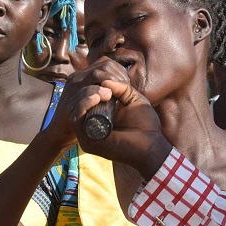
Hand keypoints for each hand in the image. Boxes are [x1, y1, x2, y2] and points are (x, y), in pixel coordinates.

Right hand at [64, 57, 169, 175]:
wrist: (151, 146)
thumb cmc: (145, 125)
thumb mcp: (133, 99)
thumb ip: (122, 87)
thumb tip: (105, 81)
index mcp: (101, 113)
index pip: (87, 95)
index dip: (93, 83)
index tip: (107, 79)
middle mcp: (92, 123)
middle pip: (78, 100)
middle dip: (90, 88)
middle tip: (107, 90)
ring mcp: (87, 132)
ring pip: (75, 108)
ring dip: (86, 95)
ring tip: (103, 93)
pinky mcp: (86, 140)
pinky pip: (75, 119)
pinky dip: (83, 105)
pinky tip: (96, 98)